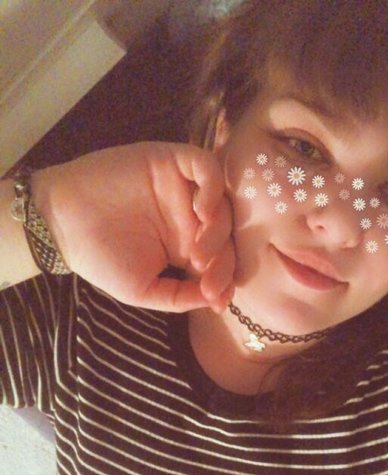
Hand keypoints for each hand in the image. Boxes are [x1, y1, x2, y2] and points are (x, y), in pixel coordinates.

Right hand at [32, 142, 235, 312]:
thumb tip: (216, 301)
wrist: (63, 225)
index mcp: (186, 246)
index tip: (219, 300)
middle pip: (228, 234)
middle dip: (224, 261)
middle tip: (207, 279)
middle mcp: (189, 217)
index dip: (226, 279)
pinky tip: (201, 213)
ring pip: (223, 203)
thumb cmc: (100, 259)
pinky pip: (206, 167)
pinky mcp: (170, 162)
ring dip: (220, 231)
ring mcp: (182, 189)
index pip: (222, 260)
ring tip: (199, 253)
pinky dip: (213, 189)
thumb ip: (178, 297)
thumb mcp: (143, 290)